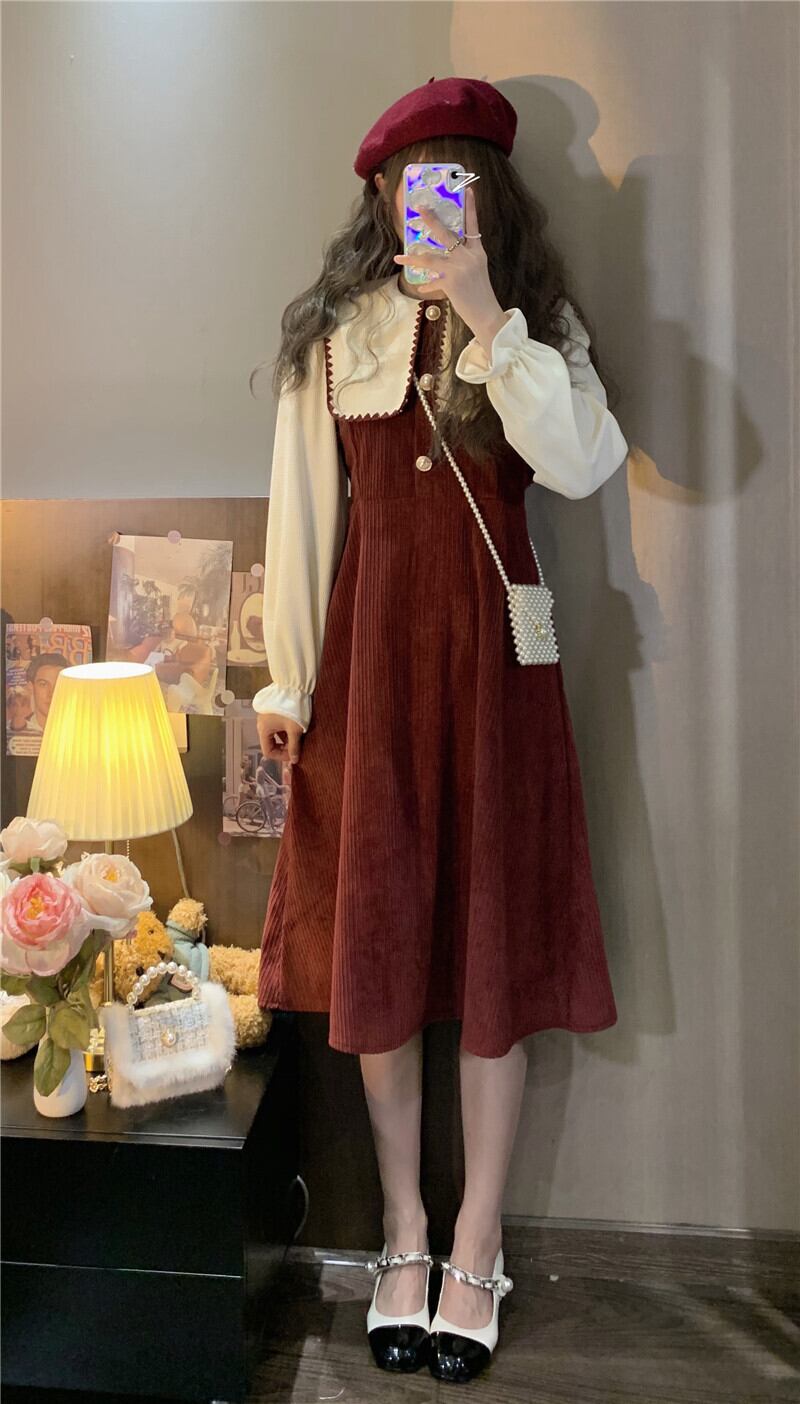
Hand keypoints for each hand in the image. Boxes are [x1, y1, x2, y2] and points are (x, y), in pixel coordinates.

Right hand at [256, 712, 303, 765]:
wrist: (291, 685)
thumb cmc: (291, 707)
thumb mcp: (294, 729)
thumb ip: (294, 746)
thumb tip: (294, 760)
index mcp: (263, 730)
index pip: (268, 752)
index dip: (281, 756)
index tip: (293, 755)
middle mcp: (262, 725)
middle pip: (271, 744)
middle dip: (284, 748)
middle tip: (296, 747)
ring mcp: (267, 718)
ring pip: (275, 736)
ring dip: (286, 740)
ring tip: (297, 738)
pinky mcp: (273, 712)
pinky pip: (277, 727)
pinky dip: (285, 731)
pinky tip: (295, 729)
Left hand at [392, 185, 507, 351]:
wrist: (487, 315)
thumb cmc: (481, 294)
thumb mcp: (477, 272)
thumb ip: (463, 261)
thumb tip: (442, 261)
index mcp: (478, 252)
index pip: (474, 225)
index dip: (471, 207)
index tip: (469, 189)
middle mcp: (468, 256)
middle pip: (446, 233)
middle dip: (431, 220)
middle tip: (419, 208)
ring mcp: (459, 268)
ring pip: (430, 258)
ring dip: (412, 259)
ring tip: (399, 258)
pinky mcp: (451, 282)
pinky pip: (432, 281)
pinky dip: (426, 285)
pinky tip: (421, 288)